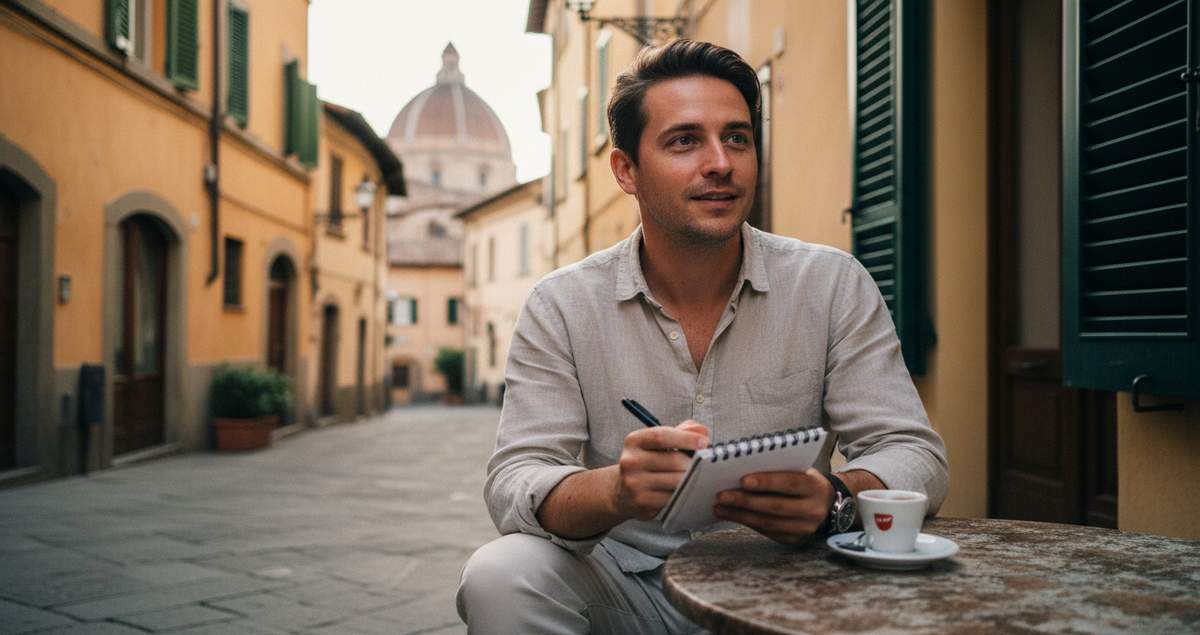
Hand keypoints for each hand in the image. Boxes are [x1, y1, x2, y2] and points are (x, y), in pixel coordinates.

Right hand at [612, 420, 709, 520]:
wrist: (625, 492)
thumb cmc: (648, 463)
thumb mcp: (659, 443)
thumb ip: (682, 432)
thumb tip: (702, 431)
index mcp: (634, 441)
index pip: (662, 436)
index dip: (687, 438)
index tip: (705, 442)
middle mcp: (631, 461)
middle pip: (674, 459)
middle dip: (694, 462)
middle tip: (704, 464)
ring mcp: (635, 484)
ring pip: (676, 480)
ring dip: (691, 478)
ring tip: (696, 476)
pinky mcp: (643, 503)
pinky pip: (673, 497)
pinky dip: (683, 493)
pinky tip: (683, 490)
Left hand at [712, 468, 834, 544]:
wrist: (827, 502)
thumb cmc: (805, 480)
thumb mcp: (799, 469)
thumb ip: (777, 469)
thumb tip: (741, 470)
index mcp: (816, 487)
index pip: (790, 483)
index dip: (767, 482)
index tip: (743, 480)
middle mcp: (813, 510)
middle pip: (775, 507)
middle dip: (746, 501)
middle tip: (722, 495)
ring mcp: (804, 528)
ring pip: (769, 523)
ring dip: (740, 515)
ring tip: (720, 507)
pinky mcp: (794, 539)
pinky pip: (767, 532)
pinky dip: (747, 523)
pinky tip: (731, 516)